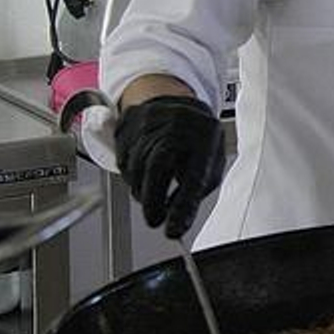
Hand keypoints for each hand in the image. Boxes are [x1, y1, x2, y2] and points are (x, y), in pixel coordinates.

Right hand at [114, 95, 224, 238]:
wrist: (179, 103)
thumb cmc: (198, 140)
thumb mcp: (210, 164)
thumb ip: (197, 189)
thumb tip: (176, 216)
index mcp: (206, 138)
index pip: (194, 176)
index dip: (183, 206)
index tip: (174, 230)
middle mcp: (179, 124)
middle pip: (157, 167)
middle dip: (152, 200)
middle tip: (154, 219)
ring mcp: (152, 119)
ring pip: (136, 165)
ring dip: (142, 188)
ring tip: (153, 191)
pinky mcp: (130, 120)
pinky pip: (123, 156)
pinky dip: (131, 173)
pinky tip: (143, 170)